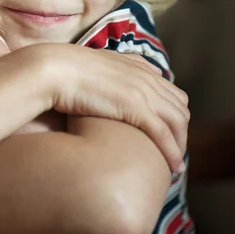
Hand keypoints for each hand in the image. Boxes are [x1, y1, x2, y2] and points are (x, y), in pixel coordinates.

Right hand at [33, 44, 188, 173]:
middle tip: (173, 153)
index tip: (167, 134)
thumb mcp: (94, 67)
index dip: (173, 114)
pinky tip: (173, 167)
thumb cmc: (65, 71)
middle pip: (180, 107)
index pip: (170, 91)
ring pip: (178, 121)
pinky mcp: (136, 107)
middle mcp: (145, 77)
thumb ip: (114, 69)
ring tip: (174, 165)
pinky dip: (172, 151)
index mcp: (137, 66)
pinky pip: (164, 134)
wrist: (53, 70)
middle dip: (181, 131)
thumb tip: (125, 80)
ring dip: (180, 144)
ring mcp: (143, 91)